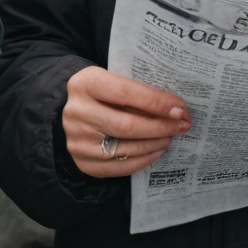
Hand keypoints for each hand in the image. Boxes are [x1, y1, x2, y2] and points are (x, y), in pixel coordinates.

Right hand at [62, 65, 190, 177]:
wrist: (65, 110)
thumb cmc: (98, 92)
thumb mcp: (109, 80)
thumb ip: (133, 91)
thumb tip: (173, 107)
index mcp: (85, 84)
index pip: (126, 93)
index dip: (156, 102)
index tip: (180, 108)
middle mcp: (77, 113)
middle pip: (127, 125)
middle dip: (160, 126)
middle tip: (182, 124)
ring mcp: (78, 141)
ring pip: (126, 148)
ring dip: (155, 143)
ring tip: (171, 135)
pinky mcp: (83, 163)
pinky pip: (120, 167)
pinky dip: (143, 159)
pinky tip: (157, 149)